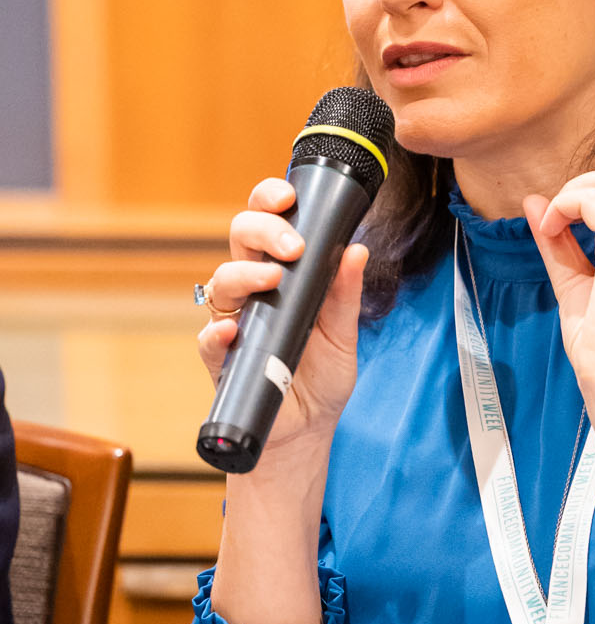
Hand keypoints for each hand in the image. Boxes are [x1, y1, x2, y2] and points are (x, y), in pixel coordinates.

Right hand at [197, 176, 367, 457]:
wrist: (308, 427)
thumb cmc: (322, 375)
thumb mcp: (343, 333)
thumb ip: (346, 294)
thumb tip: (357, 250)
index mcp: (282, 273)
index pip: (266, 224)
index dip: (269, 201)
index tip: (288, 196)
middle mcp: (253, 290)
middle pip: (238, 240)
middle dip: (261, 230)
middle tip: (291, 245)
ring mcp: (234, 322)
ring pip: (221, 281)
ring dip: (243, 275)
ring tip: (272, 280)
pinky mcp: (222, 359)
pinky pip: (209, 339)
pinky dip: (218, 333)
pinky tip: (233, 332)